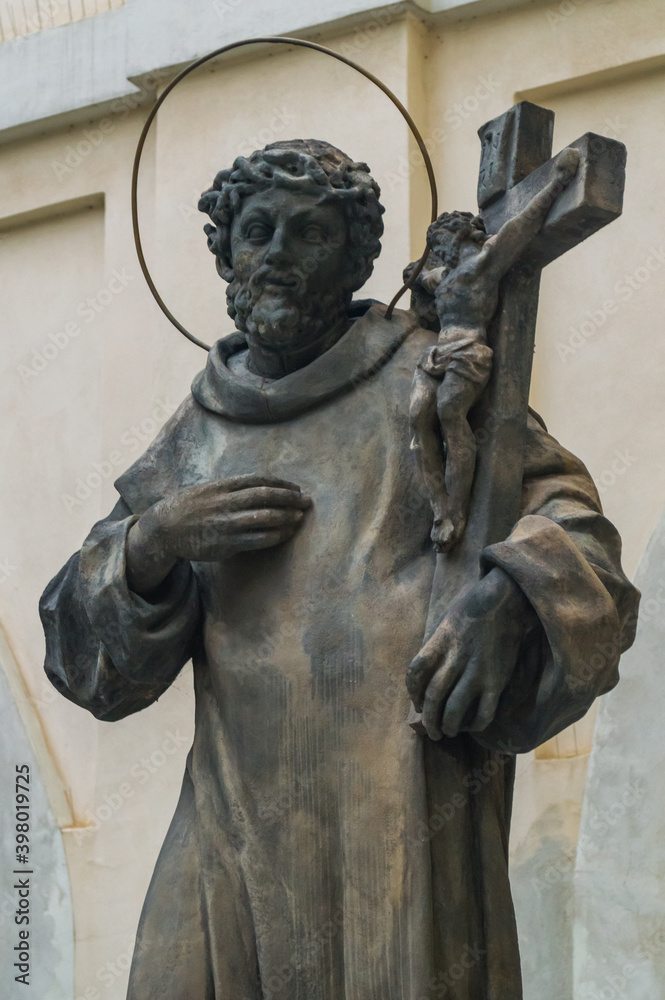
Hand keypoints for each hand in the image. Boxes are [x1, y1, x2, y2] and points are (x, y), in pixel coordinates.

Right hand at [126, 474, 310, 595]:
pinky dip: (275, 536)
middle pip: (265, 496)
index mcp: (222, 486)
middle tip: (307, 500)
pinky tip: (285, 534)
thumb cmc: (189, 506)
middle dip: (289, 498)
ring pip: (264, 518)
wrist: (165, 528)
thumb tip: (260, 485)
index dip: (280, 483)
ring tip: (300, 518)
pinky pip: (257, 540)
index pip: (258, 480)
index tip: (295, 487)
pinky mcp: (226, 544)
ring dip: (286, 518)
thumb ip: (232, 487)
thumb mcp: (208, 488)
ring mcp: (226, 523)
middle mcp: (225, 502)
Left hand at [405, 568, 532, 739]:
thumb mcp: (446, 623)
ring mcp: (476, 670)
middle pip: (433, 697)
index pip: (415, 673)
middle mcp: (455, 658)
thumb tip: (427, 676)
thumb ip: (436, 648)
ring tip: (448, 732)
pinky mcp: (496, 679)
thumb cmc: (472, 610)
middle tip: (432, 730)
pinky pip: (484, 710)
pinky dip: (477, 723)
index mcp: (439, 643)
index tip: (417, 703)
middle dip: (429, 719)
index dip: (412, 693)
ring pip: (455, 709)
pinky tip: (473, 726)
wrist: (504, 600)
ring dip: (448, 725)